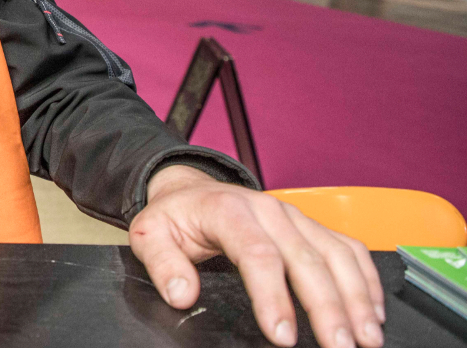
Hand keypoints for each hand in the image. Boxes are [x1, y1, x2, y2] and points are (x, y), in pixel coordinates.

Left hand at [130, 166, 383, 347]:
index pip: (257, 254)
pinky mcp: (310, 225)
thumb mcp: (150, 235)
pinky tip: (373, 311)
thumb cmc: (175, 216)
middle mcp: (268, 210)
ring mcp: (294, 216)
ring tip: (366, 337)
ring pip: (335, 255)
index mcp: (229, 211)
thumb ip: (162, 264)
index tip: (282, 334)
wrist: (190, 190)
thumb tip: (181, 294)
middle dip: (327, 307)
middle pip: (306, 259)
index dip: (272, 296)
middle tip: (339, 346)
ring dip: (356, 298)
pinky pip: (347, 248)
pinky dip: (366, 279)